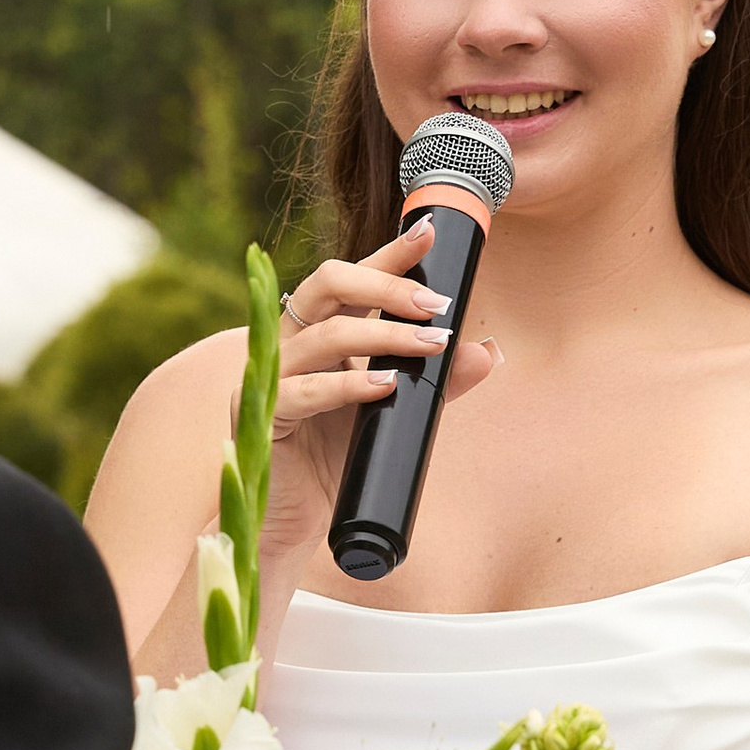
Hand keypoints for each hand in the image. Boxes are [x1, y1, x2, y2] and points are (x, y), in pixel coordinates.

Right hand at [251, 229, 497, 598]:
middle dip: (387, 285)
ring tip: (431, 345)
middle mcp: (291, 342)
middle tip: (437, 304)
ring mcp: (271, 375)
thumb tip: (485, 351)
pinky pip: (305, 390)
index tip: (431, 232)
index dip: (390, 253)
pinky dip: (349, 384)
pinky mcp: (264, 414)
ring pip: (326, 333)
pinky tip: (385, 386)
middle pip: (328, 283)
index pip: (354, 278)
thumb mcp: (397, 414)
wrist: (295, 517)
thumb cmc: (338, 457)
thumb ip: (436, 383)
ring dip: (385, 335)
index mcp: (319, 331)